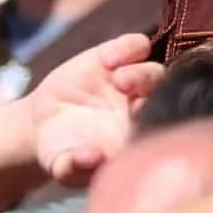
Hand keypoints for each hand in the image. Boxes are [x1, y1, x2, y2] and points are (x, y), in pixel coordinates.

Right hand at [24, 33, 164, 187]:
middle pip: (167, 99)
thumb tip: (91, 158)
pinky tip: (107, 60)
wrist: (45, 120)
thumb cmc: (60, 150)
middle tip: (133, 103)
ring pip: (155, 72)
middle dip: (158, 98)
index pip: (163, 132)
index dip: (159, 127)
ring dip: (143, 74)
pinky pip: (136, 46)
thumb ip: (73, 167)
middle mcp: (140, 110)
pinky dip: (128, 48)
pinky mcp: (116, 57)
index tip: (139, 128)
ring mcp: (131, 82)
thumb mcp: (61, 165)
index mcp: (136, 139)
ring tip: (118, 80)